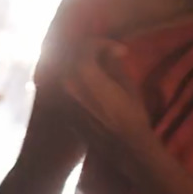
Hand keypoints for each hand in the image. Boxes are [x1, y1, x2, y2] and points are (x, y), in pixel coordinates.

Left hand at [60, 38, 156, 157]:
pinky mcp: (61, 110)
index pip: (86, 47)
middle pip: (71, 56)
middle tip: (105, 54)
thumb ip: (113, 64)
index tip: (120, 51)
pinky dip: (72, 79)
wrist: (122, 148)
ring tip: (96, 66)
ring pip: (63, 70)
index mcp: (84, 75)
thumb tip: (110, 52)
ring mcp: (61, 98)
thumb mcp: (127, 85)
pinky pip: (61, 87)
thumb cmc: (131, 117)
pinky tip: (87, 82)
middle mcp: (67, 84)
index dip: (104, 44)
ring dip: (78, 64)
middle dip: (88, 51)